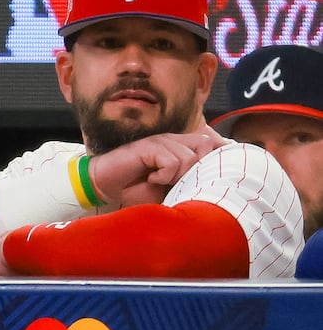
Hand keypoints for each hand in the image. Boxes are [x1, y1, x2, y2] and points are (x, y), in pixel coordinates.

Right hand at [88, 128, 223, 207]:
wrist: (104, 186)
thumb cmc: (136, 189)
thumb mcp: (169, 189)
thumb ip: (189, 182)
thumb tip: (215, 187)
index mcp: (181, 147)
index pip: (212, 141)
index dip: (221, 152)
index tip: (224, 171)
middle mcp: (174, 140)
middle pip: (206, 145)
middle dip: (197, 169)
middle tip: (178, 183)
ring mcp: (161, 141)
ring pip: (189, 157)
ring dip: (176, 176)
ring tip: (160, 182)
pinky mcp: (149, 146)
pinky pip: (171, 161)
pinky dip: (164, 175)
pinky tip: (151, 179)